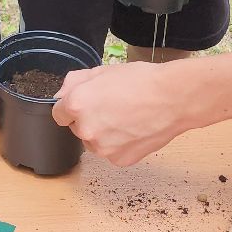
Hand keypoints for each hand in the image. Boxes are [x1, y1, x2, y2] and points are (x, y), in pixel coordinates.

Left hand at [52, 61, 184, 166]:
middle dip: (89, 119)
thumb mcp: (103, 71)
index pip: (58, 113)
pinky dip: (120, 144)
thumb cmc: (141, 80)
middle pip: (77, 128)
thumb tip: (61, 95)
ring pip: (95, 142)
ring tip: (126, 118)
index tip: (87, 103)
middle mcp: (86, 130)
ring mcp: (103, 148)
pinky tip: (134, 130)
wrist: (173, 98)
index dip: (72, 107)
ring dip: (103, 133)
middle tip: (113, 106)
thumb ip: (75, 82)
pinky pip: (112, 152)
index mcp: (78, 105)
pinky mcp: (120, 160)